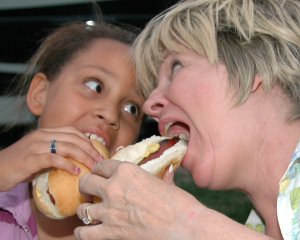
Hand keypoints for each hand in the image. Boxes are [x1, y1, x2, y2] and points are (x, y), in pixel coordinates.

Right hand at [0, 126, 100, 190]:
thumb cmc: (20, 163)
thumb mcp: (40, 153)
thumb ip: (56, 152)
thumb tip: (77, 160)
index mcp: (46, 132)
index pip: (73, 131)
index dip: (88, 141)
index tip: (98, 153)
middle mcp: (43, 135)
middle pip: (74, 138)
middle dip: (90, 150)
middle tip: (100, 162)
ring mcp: (37, 145)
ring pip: (67, 147)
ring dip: (83, 157)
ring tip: (93, 167)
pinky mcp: (31, 158)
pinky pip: (54, 158)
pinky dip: (67, 164)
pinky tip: (76, 171)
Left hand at [75, 160, 199, 239]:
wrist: (184, 226)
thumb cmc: (179, 203)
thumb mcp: (167, 183)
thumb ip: (163, 176)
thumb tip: (169, 169)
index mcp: (126, 171)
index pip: (102, 165)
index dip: (99, 169)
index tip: (99, 174)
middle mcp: (113, 188)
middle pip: (86, 182)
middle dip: (86, 185)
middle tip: (89, 190)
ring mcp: (110, 211)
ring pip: (83, 208)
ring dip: (85, 210)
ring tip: (89, 212)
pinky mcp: (111, 232)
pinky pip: (84, 233)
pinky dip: (82, 233)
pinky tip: (86, 231)